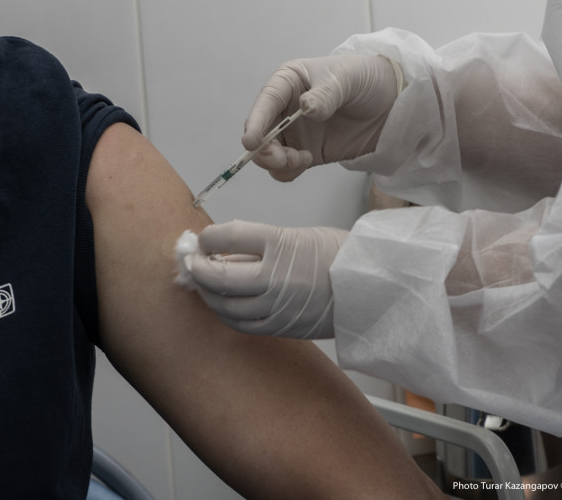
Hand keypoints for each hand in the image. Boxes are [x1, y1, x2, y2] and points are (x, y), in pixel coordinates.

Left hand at [185, 220, 347, 338]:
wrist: (369, 288)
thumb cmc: (336, 256)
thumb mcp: (297, 235)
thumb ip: (259, 243)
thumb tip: (222, 249)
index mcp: (281, 243)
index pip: (229, 236)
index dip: (208, 237)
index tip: (203, 239)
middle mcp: (275, 276)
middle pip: (219, 274)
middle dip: (198, 268)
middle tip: (193, 262)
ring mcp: (277, 305)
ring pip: (224, 304)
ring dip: (206, 293)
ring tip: (203, 283)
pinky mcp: (280, 326)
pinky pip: (240, 324)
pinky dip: (224, 313)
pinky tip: (222, 304)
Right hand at [243, 54, 401, 180]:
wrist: (394, 104)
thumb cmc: (368, 79)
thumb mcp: (348, 78)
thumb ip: (326, 94)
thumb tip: (306, 109)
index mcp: (289, 82)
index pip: (265, 102)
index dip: (255, 122)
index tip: (251, 141)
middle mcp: (286, 109)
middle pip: (261, 134)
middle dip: (265, 150)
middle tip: (283, 159)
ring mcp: (295, 133)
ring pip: (269, 154)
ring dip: (277, 162)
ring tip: (301, 159)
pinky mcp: (307, 153)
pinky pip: (286, 168)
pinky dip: (288, 171)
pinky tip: (307, 160)